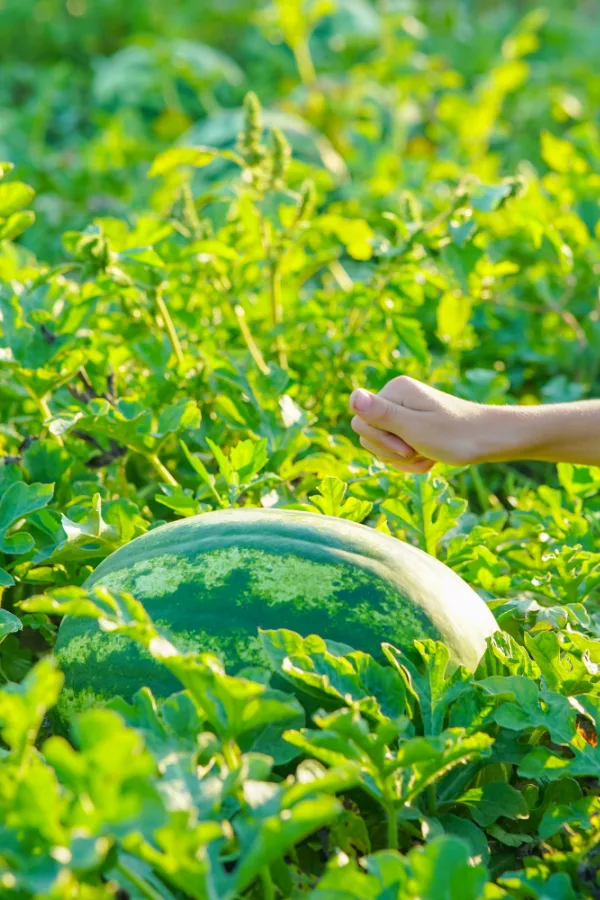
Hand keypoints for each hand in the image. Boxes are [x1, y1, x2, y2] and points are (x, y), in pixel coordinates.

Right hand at [349, 376, 487, 471]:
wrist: (488, 440)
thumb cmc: (454, 435)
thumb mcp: (414, 428)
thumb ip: (381, 414)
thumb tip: (353, 396)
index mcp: (394, 390)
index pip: (359, 421)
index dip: (379, 440)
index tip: (406, 445)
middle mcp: (396, 396)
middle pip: (368, 434)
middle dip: (392, 451)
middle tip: (418, 451)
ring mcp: (403, 411)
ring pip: (381, 445)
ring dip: (403, 458)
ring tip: (427, 456)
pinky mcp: (410, 425)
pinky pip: (395, 449)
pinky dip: (410, 459)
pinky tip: (429, 459)